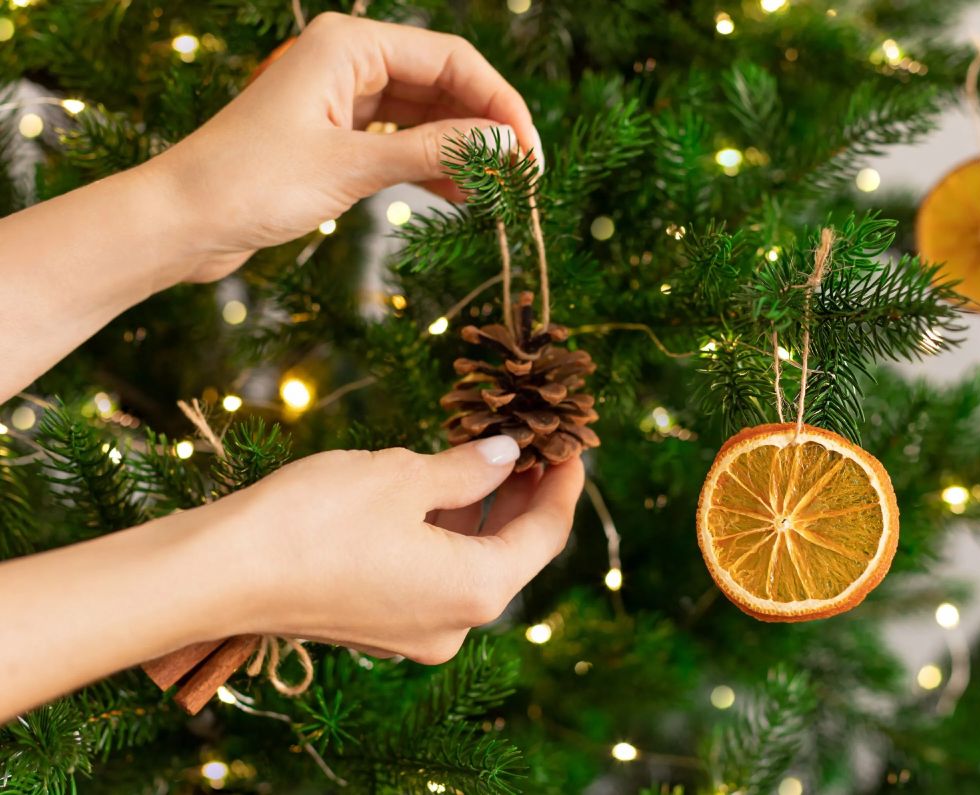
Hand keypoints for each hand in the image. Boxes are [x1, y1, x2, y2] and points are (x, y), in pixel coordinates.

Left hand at [153, 13, 540, 282]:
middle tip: (522, 179)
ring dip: (463, 152)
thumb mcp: (352, 166)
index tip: (529, 154)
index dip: (500, 105)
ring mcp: (344, 100)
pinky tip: (460, 196)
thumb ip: (434, 151)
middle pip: (444, 85)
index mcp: (350, 45)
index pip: (452, 59)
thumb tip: (506, 146)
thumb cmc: (250, 182)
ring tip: (496, 193)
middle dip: (485, 129)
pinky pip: (403, 143)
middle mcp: (350, 62)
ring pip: (427, 116)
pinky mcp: (337, 138)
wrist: (183, 222)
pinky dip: (432, 167)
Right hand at [213, 437, 582, 663]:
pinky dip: (441, 530)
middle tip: (528, 437)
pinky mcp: (375, 624)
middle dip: (520, 493)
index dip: (563, 485)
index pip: (545, 536)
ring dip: (478, 508)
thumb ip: (469, 468)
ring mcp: (412, 631)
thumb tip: (505, 455)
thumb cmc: (317, 520)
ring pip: (466, 559)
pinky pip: (429, 572)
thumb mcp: (404, 476)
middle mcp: (452, 624)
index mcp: (475, 590)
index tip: (571, 444)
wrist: (217, 574)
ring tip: (484, 448)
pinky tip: (436, 484)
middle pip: (509, 551)